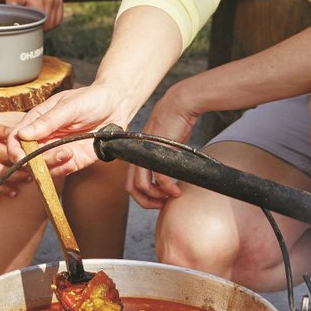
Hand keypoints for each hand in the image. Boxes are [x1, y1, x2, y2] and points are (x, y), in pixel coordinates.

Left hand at [2, 0, 63, 29]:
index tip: (28, 28)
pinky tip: (43, 19)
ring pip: (55, 22)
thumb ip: (16, 17)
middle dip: (41, 28)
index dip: (36, 29)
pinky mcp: (58, 0)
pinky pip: (59, 18)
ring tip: (37, 21)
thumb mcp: (11, 6)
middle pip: (49, 23)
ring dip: (47, 25)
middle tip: (31, 25)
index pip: (42, 22)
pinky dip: (52, 22)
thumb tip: (18, 29)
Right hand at [9, 81, 127, 171]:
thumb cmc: (91, 99)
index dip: (14, 150)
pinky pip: (61, 171)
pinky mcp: (72, 160)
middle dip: (37, 161)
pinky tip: (72, 160)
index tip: (20, 157)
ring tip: (68, 153)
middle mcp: (44, 137)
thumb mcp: (69, 106)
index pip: (15, 138)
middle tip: (55, 153)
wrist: (116, 106)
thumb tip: (23, 134)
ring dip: (52, 165)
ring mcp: (57, 150)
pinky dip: (64, 169)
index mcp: (37, 120)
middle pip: (28, 157)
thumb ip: (48, 121)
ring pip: (43, 167)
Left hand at [127, 83, 200, 208]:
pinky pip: (159, 178)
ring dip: (156, 197)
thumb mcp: (162, 144)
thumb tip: (166, 176)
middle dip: (145, 201)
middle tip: (161, 205)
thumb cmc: (175, 123)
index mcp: (136, 153)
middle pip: (131, 187)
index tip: (156, 200)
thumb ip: (158, 158)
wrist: (180, 104)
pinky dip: (167, 188)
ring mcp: (146, 152)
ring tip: (169, 198)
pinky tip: (176, 190)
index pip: (130, 181)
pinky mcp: (157, 151)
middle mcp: (137, 154)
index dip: (141, 196)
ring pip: (142, 185)